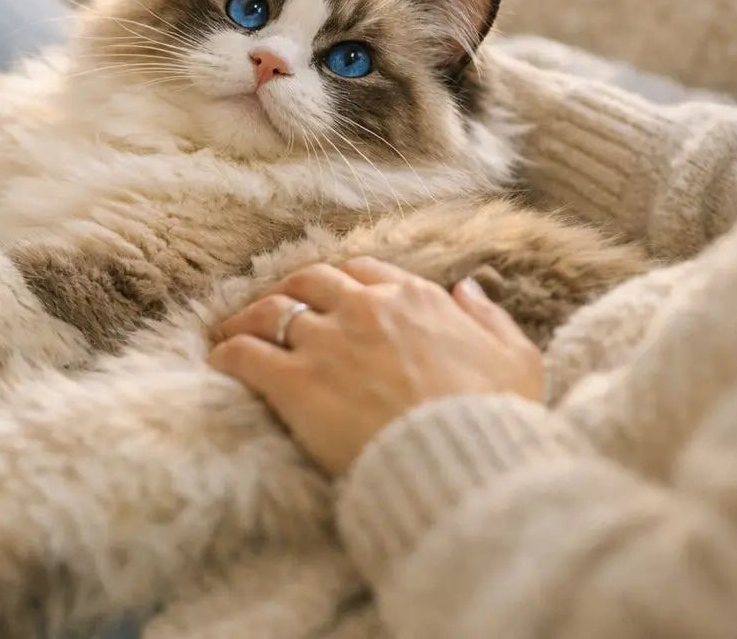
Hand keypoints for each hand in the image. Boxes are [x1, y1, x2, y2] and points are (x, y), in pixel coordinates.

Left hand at [209, 258, 543, 475]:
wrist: (463, 464)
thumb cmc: (495, 420)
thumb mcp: (518, 361)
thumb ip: (490, 320)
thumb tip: (467, 290)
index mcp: (414, 299)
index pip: (362, 271)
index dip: (338, 282)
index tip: (324, 297)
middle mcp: (364, 310)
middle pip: (307, 281)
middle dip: (287, 292)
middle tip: (272, 311)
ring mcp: (326, 343)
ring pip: (269, 311)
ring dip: (247, 318)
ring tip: (233, 333)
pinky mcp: (295, 383)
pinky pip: (244, 354)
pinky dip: (227, 354)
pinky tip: (219, 363)